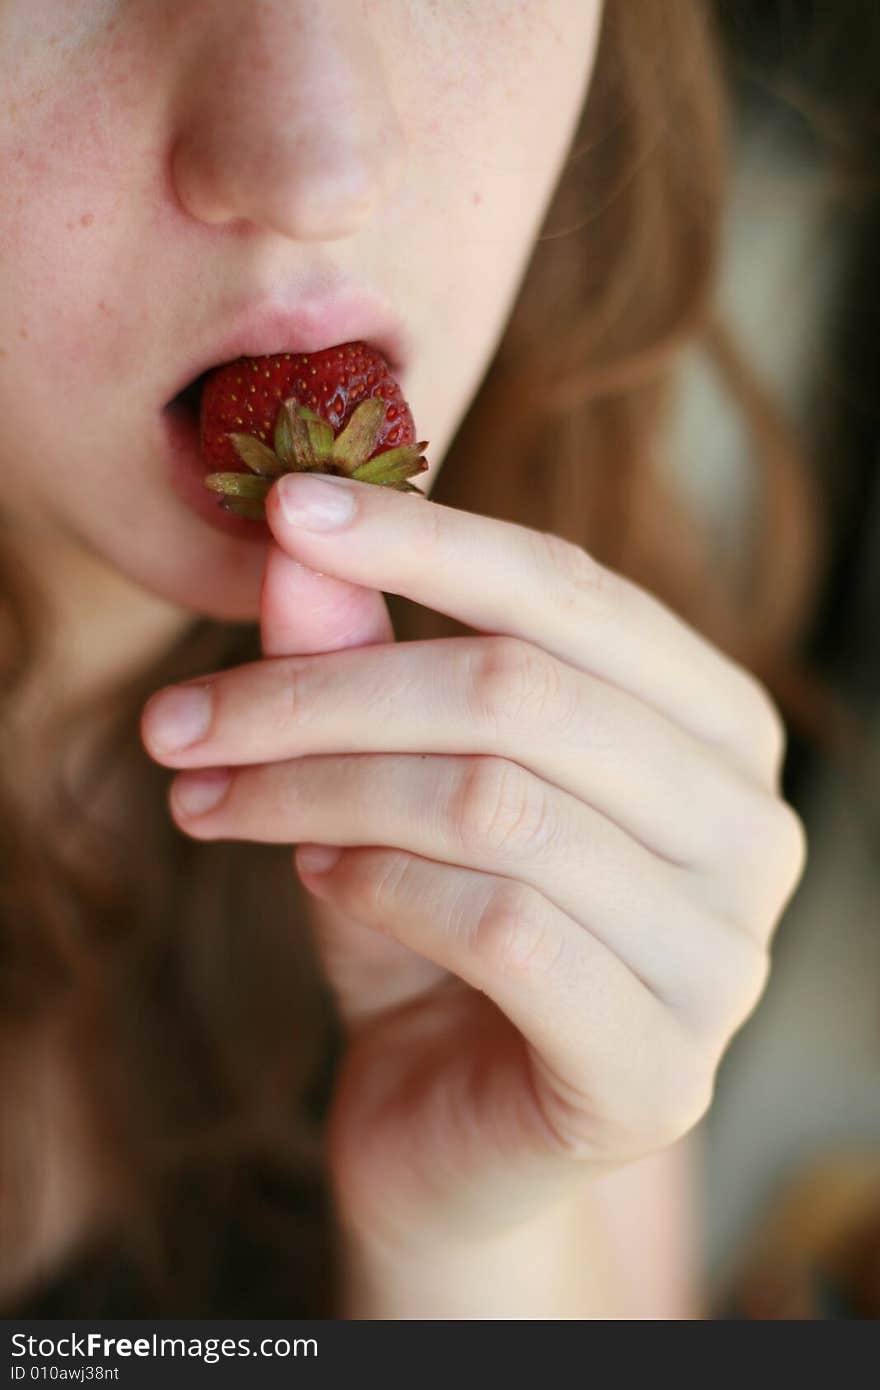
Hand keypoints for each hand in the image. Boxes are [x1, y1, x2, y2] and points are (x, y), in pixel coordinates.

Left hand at [140, 471, 806, 1255]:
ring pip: (496, 806)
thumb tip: (299, 539)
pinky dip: (381, 885)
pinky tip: (314, 874)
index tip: (284, 507)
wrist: (453, 1133)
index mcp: (717, 726)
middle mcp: (750, 828)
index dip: (426, 538)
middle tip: (179, 716)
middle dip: (321, 691)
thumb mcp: (391, 776)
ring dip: (318, 789)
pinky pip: (503, 927)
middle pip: (522, 695)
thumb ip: (364, 656)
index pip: (574, 592)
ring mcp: (725, 956)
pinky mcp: (660, 1069)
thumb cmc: (432, 936)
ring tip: (212, 797)